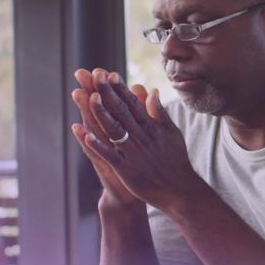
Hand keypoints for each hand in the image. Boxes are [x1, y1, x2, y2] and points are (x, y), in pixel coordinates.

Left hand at [80, 69, 202, 211]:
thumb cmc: (176, 161)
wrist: (179, 190)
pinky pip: (109, 155)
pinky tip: (85, 134)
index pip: (133, 104)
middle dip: (108, 93)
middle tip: (95, 76)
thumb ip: (160, 112)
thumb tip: (152, 91)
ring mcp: (133, 153)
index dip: (120, 89)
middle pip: (121, 112)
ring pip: (114, 129)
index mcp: (151, 127)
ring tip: (90, 97)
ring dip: (101, 113)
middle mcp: (141, 137)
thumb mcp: (172, 133)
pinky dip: (97, 145)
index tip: (109, 74)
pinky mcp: (127, 169)